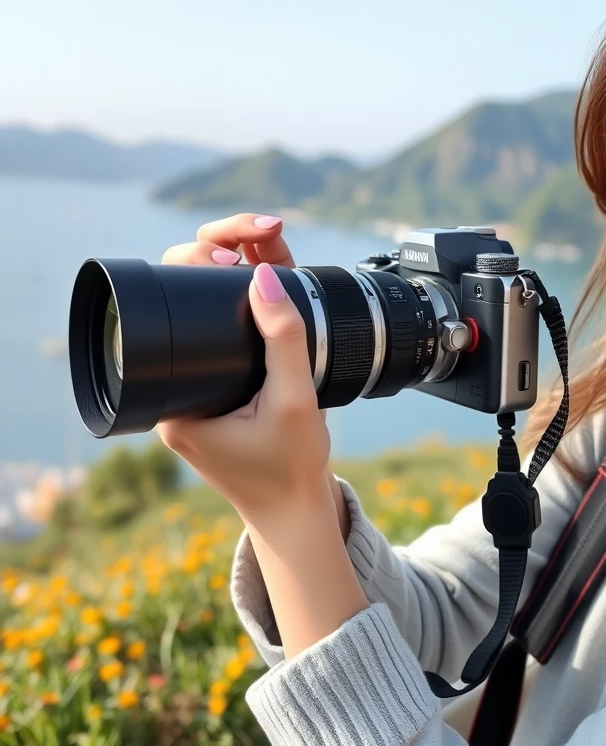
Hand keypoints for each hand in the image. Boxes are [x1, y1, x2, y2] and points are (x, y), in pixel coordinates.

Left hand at [155, 213, 330, 522]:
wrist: (297, 510)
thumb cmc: (290, 467)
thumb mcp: (295, 401)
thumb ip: (285, 339)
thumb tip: (264, 275)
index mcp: (172, 393)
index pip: (168, 303)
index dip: (199, 259)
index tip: (237, 251)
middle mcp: (177, 383)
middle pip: (185, 293)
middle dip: (224, 247)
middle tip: (266, 234)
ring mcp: (200, 381)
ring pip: (210, 304)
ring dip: (240, 266)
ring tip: (273, 242)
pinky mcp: (224, 382)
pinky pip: (229, 325)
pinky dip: (250, 294)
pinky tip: (273, 274)